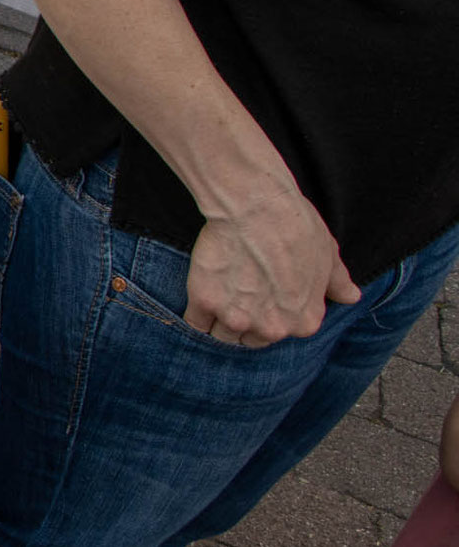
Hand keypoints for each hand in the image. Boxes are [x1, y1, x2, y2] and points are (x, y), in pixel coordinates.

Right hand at [183, 183, 359, 346]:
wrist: (257, 207)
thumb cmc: (297, 227)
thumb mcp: (329, 255)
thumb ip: (338, 284)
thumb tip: (351, 297)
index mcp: (304, 322)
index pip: (282, 333)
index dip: (270, 313)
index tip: (262, 296)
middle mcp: (272, 328)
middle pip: (249, 339)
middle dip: (244, 320)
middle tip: (239, 292)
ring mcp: (236, 317)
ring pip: (221, 334)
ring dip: (219, 318)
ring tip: (219, 292)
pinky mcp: (205, 302)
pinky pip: (195, 322)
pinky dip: (196, 313)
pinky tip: (201, 294)